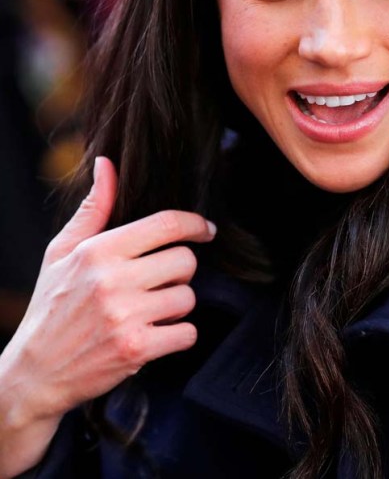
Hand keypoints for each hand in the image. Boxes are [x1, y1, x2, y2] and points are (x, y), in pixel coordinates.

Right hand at [0, 156, 215, 476]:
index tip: (205, 230)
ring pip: (188, 297)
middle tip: (159, 282)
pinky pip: (187, 333)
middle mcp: (113, 280)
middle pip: (185, 261)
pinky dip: (178, 336)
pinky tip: (154, 334)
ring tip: (150, 311)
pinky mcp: (136, 350)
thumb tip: (107, 164)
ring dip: (177, 306)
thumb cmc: (51, 307)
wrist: (34, 374)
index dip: (195, 224)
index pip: (166, 225)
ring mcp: (125, 316)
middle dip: (179, 271)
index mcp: (98, 250)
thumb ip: (94, 208)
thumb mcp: (62, 252)